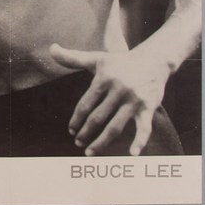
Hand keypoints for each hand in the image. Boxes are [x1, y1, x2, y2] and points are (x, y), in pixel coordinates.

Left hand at [49, 43, 169, 155]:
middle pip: (98, 117)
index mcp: (104, 78)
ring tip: (90, 152)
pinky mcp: (149, 107)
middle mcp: (119, 89)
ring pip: (115, 126)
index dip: (76, 119)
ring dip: (102, 142)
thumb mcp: (96, 58)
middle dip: (85, 132)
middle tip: (78, 143)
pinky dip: (140, 141)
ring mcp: (134, 99)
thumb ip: (72, 58)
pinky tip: (132, 155)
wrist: (153, 60)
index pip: (86, 103)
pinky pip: (144, 127)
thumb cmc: (120, 61)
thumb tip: (51, 49)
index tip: (71, 130)